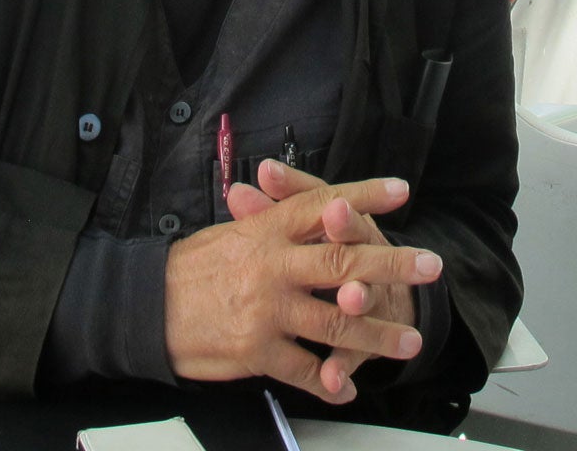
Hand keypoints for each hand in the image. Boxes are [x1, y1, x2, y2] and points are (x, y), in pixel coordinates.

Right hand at [167, 171, 438, 403]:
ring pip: (335, 323)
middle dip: (392, 265)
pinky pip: (306, 369)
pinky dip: (330, 380)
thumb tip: (310, 201)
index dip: (364, 195)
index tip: (400, 191)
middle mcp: (273, 265)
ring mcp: (268, 310)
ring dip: (377, 335)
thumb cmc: (191, 269)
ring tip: (408, 343)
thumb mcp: (232, 231)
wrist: (148, 309)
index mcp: (267, 230)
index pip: (321, 204)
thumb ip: (273, 219)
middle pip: (342, 262)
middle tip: (428, 267)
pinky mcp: (258, 350)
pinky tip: (348, 387)